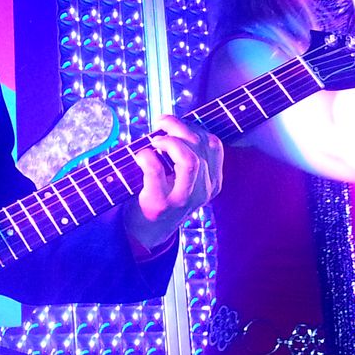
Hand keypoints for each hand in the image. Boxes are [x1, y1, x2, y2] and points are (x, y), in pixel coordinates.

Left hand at [122, 116, 224, 254]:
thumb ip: (187, 154)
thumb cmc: (162, 196)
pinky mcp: (161, 205)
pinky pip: (156, 171)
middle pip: (201, 147)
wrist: (145, 233)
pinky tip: (140, 156)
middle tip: (161, 123)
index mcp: (213, 182)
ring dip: (169, 142)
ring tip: (154, 141)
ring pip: (188, 159)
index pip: (213, 145)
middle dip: (179, 127)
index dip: (194, 126)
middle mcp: (204, 191)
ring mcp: (184, 199)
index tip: (175, 123)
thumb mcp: (184, 178)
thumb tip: (175, 122)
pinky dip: (146, 157)